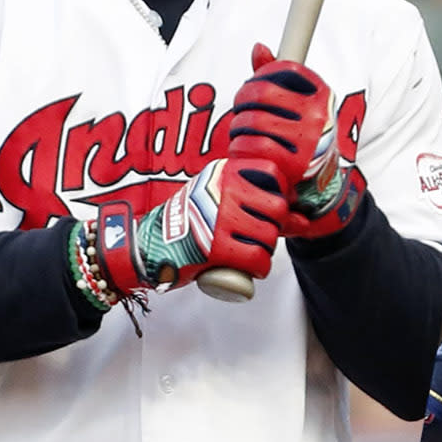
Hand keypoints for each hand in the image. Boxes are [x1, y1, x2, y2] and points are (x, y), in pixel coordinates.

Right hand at [98, 157, 288, 292]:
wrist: (148, 246)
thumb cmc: (186, 222)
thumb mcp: (211, 192)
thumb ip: (244, 193)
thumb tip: (294, 210)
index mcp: (223, 172)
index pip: (272, 175)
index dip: (280, 194)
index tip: (271, 209)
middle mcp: (223, 191)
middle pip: (277, 207)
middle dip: (276, 224)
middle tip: (262, 235)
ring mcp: (219, 219)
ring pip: (270, 235)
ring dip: (267, 248)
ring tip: (253, 252)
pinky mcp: (216, 248)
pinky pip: (258, 258)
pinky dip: (260, 267)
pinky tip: (253, 269)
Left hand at [228, 44, 362, 237]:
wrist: (320, 189)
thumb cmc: (301, 140)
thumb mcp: (294, 105)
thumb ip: (274, 75)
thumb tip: (259, 47)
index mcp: (321, 94)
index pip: (282, 68)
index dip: (259, 78)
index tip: (253, 93)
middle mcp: (319, 114)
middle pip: (260, 92)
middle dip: (242, 104)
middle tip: (242, 116)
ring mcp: (307, 139)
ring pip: (252, 120)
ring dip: (239, 128)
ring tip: (243, 136)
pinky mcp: (292, 165)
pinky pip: (251, 146)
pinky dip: (239, 148)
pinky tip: (244, 151)